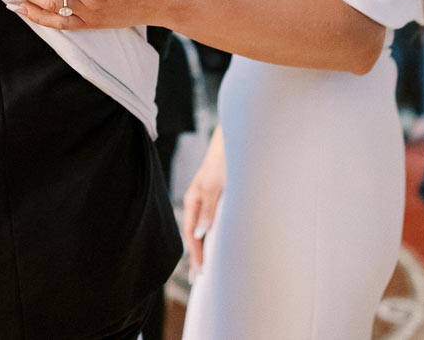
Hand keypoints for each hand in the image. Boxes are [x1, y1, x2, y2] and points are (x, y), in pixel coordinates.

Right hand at [183, 128, 225, 278]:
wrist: (231, 144)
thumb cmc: (222, 163)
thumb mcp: (215, 187)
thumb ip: (208, 210)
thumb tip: (200, 233)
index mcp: (193, 201)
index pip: (192, 235)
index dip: (196, 254)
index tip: (201, 271)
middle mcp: (197, 203)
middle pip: (195, 235)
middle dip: (197, 256)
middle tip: (199, 278)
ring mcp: (205, 201)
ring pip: (202, 230)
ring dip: (203, 248)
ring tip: (204, 267)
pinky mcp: (215, 198)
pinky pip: (209, 223)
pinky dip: (209, 237)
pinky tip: (212, 244)